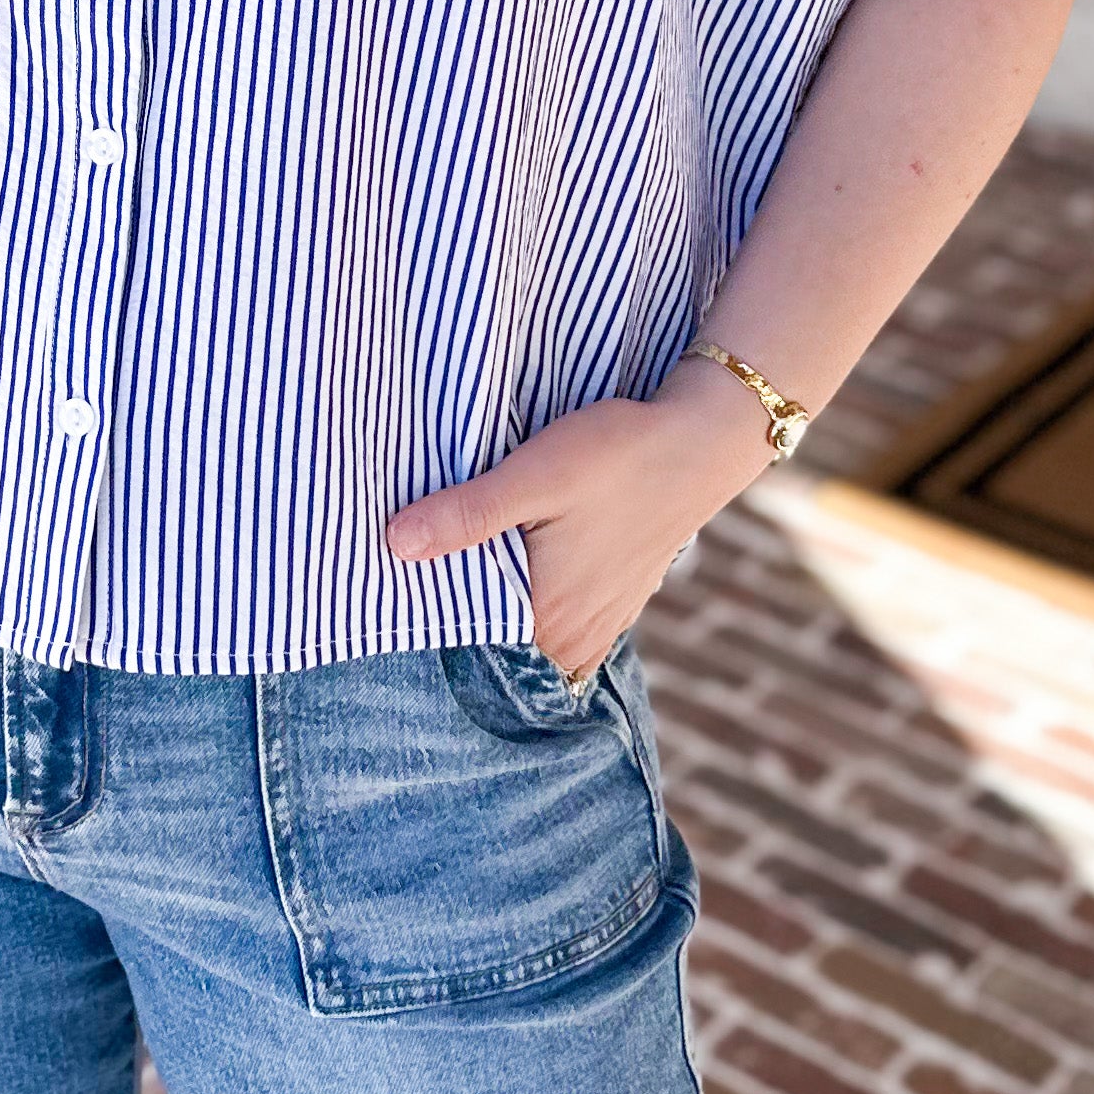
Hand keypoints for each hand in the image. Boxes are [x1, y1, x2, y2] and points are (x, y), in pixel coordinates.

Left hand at [382, 368, 771, 684]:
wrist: (700, 442)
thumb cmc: (617, 455)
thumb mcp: (533, 475)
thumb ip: (466, 514)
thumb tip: (395, 544)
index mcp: (549, 619)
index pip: (465, 651)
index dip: (427, 624)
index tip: (393, 595)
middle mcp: (574, 639)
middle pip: (494, 649)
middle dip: (456, 620)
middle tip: (414, 574)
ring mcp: (598, 628)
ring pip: (525, 640)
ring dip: (494, 614)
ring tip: (459, 569)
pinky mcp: (613, 606)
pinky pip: (555, 629)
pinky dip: (529, 609)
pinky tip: (512, 570)